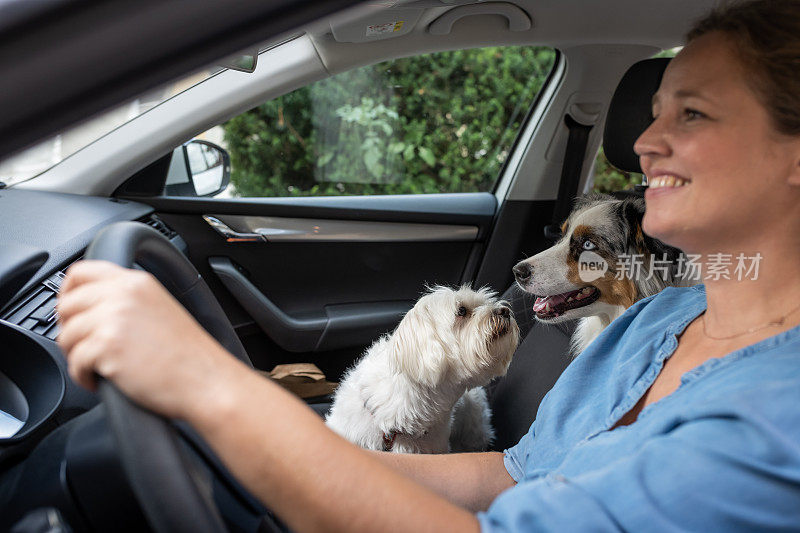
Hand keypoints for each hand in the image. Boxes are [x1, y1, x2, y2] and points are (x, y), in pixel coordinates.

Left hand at [57, 260, 238, 418]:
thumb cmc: (188, 354)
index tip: (72, 311)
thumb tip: (90, 307)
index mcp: (136, 282)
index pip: (81, 272)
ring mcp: (114, 319)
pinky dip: (83, 376)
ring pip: (66, 335)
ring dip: (77, 356)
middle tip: (86, 347)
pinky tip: (101, 380)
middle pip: (66, 304)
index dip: (68, 293)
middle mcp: (123, 295)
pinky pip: (74, 362)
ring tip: (99, 367)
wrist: (206, 379)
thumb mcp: (160, 308)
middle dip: (69, 330)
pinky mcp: (108, 346)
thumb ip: (127, 299)